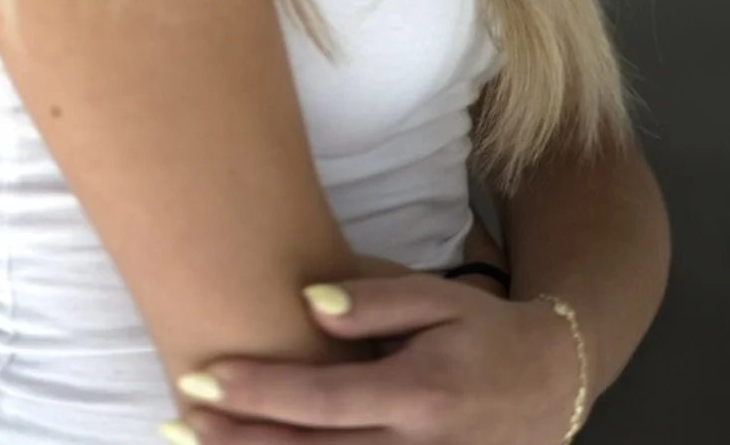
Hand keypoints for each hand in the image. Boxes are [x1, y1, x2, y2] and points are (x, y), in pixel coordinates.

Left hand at [168, 269, 586, 443]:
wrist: (552, 385)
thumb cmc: (484, 332)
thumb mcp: (439, 298)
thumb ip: (375, 302)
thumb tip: (309, 306)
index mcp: (420, 395)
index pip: (322, 401)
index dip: (258, 392)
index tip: (203, 378)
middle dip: (237, 442)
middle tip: (177, 419)